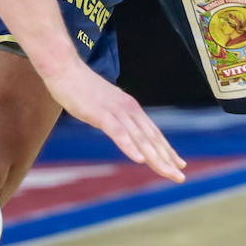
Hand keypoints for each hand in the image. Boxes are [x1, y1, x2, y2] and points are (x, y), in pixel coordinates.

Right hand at [40, 57, 184, 182]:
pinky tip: (139, 159)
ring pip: (139, 138)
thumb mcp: (105, 105)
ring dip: (154, 157)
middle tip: (180, 176)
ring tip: (167, 171)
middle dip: (167, 158)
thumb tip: (122, 129)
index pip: (153, 133)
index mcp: (130, 108)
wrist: (65, 69)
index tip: (179, 164)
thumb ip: (116, 117)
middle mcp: (128, 109)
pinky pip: (118, 133)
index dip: (167, 149)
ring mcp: (116, 111)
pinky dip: (130, 146)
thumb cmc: (82, 88)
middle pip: (151, 138)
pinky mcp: (101, 114)